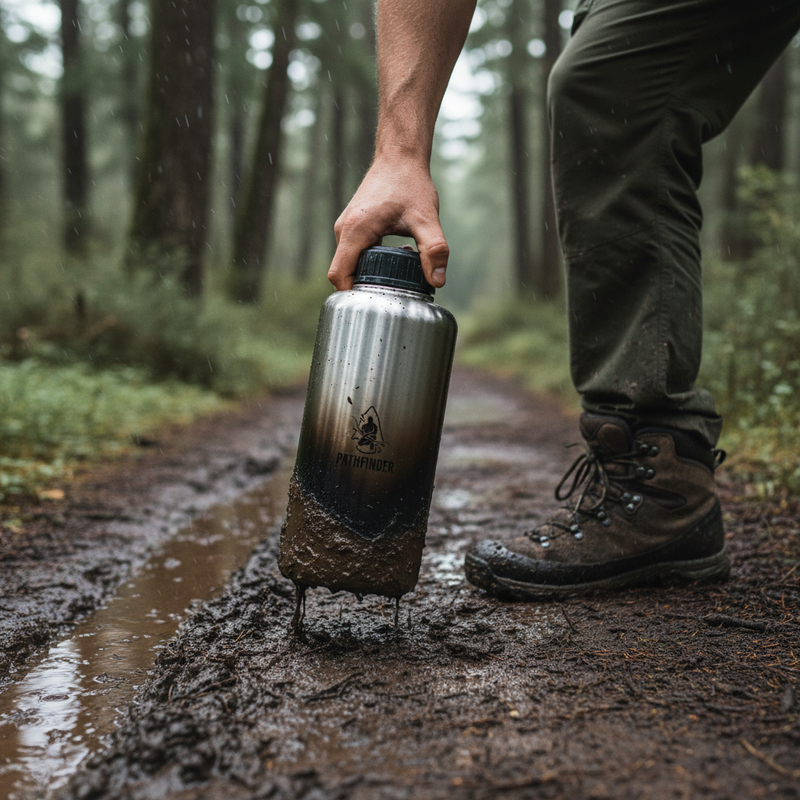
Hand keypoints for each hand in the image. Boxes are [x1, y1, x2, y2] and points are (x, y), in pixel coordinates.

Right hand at [328, 156, 449, 290]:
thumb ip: (434, 249)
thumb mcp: (426, 218)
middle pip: (343, 273)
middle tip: (392, 295)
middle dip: (364, 288)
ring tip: (395, 278)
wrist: (400, 157)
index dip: (351, 295)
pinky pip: (354, 253)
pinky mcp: (353, 226)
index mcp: (355, 231)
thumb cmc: (410, 183)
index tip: (373, 305)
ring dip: (368, 274)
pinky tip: (392, 262)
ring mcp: (346, 228)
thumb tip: (438, 280)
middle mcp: (344, 230)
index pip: (338, 275)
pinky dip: (369, 262)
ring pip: (349, 263)